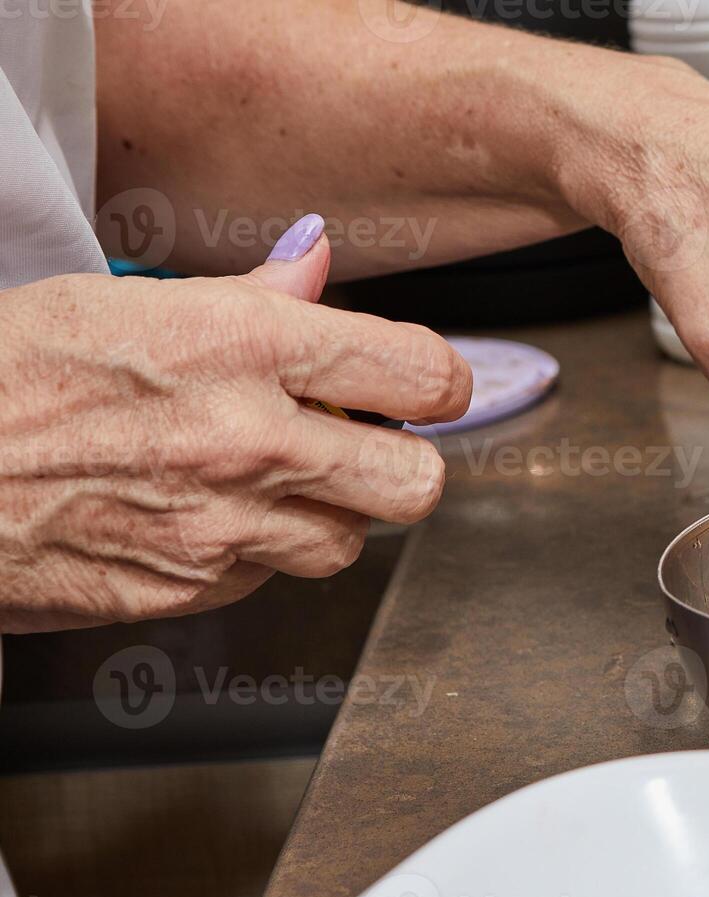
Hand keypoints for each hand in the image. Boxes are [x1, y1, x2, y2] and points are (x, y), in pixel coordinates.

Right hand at [0, 224, 470, 632]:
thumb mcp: (124, 300)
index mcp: (247, 349)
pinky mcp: (191, 590)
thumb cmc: (4, 377)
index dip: (437, 380)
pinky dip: (258, 552)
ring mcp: (225, 529)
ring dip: (328, 512)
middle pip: (418, 482)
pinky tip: (205, 513)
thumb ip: (250, 296)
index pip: (423, 374)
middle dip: (401, 460)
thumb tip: (316, 265)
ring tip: (269, 477)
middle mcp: (253, 443)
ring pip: (351, 542)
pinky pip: (271, 580)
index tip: (421, 383)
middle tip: (362, 439)